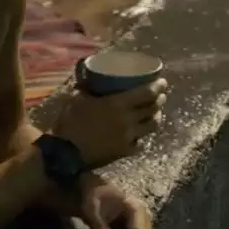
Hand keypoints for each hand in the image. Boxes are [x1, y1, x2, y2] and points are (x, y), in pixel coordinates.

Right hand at [51, 78, 167, 167]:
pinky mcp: (124, 152)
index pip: (147, 93)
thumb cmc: (69, 122)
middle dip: (160, 100)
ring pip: (151, 127)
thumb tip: (89, 75)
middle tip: (160, 95)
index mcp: (118, 104)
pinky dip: (142, 137)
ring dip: (156, 117)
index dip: (158, 87)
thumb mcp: (76, 98)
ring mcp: (128, 138)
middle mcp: (128, 120)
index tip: (163, 82)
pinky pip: (140, 143)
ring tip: (154, 113)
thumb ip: (86, 87)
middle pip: (153, 109)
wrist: (65, 153)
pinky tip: (140, 134)